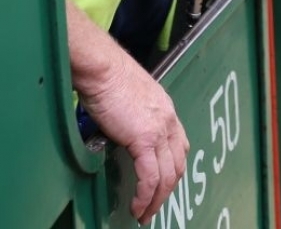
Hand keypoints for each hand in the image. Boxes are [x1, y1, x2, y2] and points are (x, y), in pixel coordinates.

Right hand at [65, 0, 189, 222]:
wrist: (101, 67)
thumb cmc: (107, 76)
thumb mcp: (129, 97)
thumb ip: (132, 116)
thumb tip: (121, 131)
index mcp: (165, 109)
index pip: (178, 146)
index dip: (172, 169)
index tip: (162, 184)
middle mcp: (168, 120)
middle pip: (176, 165)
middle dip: (166, 190)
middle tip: (153, 206)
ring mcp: (159, 130)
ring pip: (167, 176)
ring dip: (156, 199)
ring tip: (144, 213)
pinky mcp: (144, 139)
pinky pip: (150, 177)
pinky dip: (145, 195)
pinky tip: (137, 205)